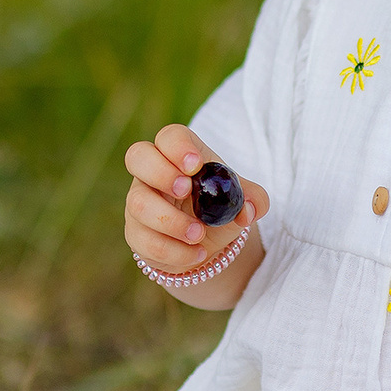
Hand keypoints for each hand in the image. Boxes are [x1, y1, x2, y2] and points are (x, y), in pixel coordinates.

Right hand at [122, 123, 268, 277]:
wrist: (206, 242)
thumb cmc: (220, 207)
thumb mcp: (243, 201)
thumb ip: (254, 200)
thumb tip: (247, 211)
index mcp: (180, 154)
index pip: (170, 137)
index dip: (178, 147)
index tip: (196, 166)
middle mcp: (152, 173)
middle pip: (137, 157)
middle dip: (160, 172)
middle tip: (185, 190)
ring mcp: (140, 202)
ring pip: (137, 203)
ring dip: (170, 221)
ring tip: (199, 235)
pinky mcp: (136, 233)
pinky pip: (143, 240)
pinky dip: (173, 251)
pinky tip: (196, 253)